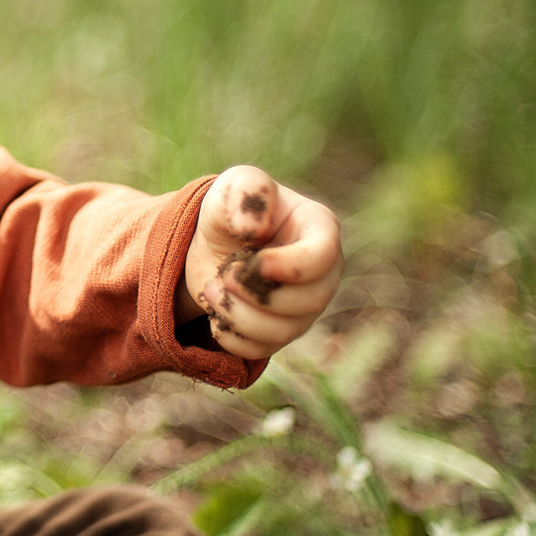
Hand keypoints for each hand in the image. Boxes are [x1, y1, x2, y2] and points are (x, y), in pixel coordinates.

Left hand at [176, 166, 341, 359]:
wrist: (213, 244)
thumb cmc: (233, 209)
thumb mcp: (235, 186)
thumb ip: (246, 190)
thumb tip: (252, 226)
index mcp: (320, 229)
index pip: (323, 257)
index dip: (289, 266)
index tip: (254, 263)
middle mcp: (323, 272)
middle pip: (310, 301)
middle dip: (257, 294)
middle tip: (223, 276)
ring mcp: (305, 306)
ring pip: (285, 331)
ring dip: (238, 315)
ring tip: (211, 290)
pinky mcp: (282, 331)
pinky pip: (261, 350)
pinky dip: (230, 335)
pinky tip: (217, 311)